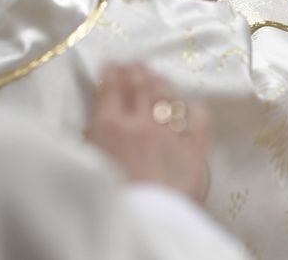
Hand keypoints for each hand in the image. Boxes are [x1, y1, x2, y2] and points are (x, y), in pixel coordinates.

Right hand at [88, 63, 210, 202]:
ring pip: (168, 97)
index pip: (112, 86)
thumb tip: (93, 122)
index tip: (113, 64)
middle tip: (137, 63)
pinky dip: (195, 110)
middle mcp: (140, 123)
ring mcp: (170, 135)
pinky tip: (192, 106)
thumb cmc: (108, 196)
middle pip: (140, 86)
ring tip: (159, 75)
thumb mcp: (87, 161)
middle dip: (137, 70)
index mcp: (109, 124)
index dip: (113, 71)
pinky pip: (200, 122)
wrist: (144, 223)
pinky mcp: (195, 152)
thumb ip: (92, 137)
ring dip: (161, 83)